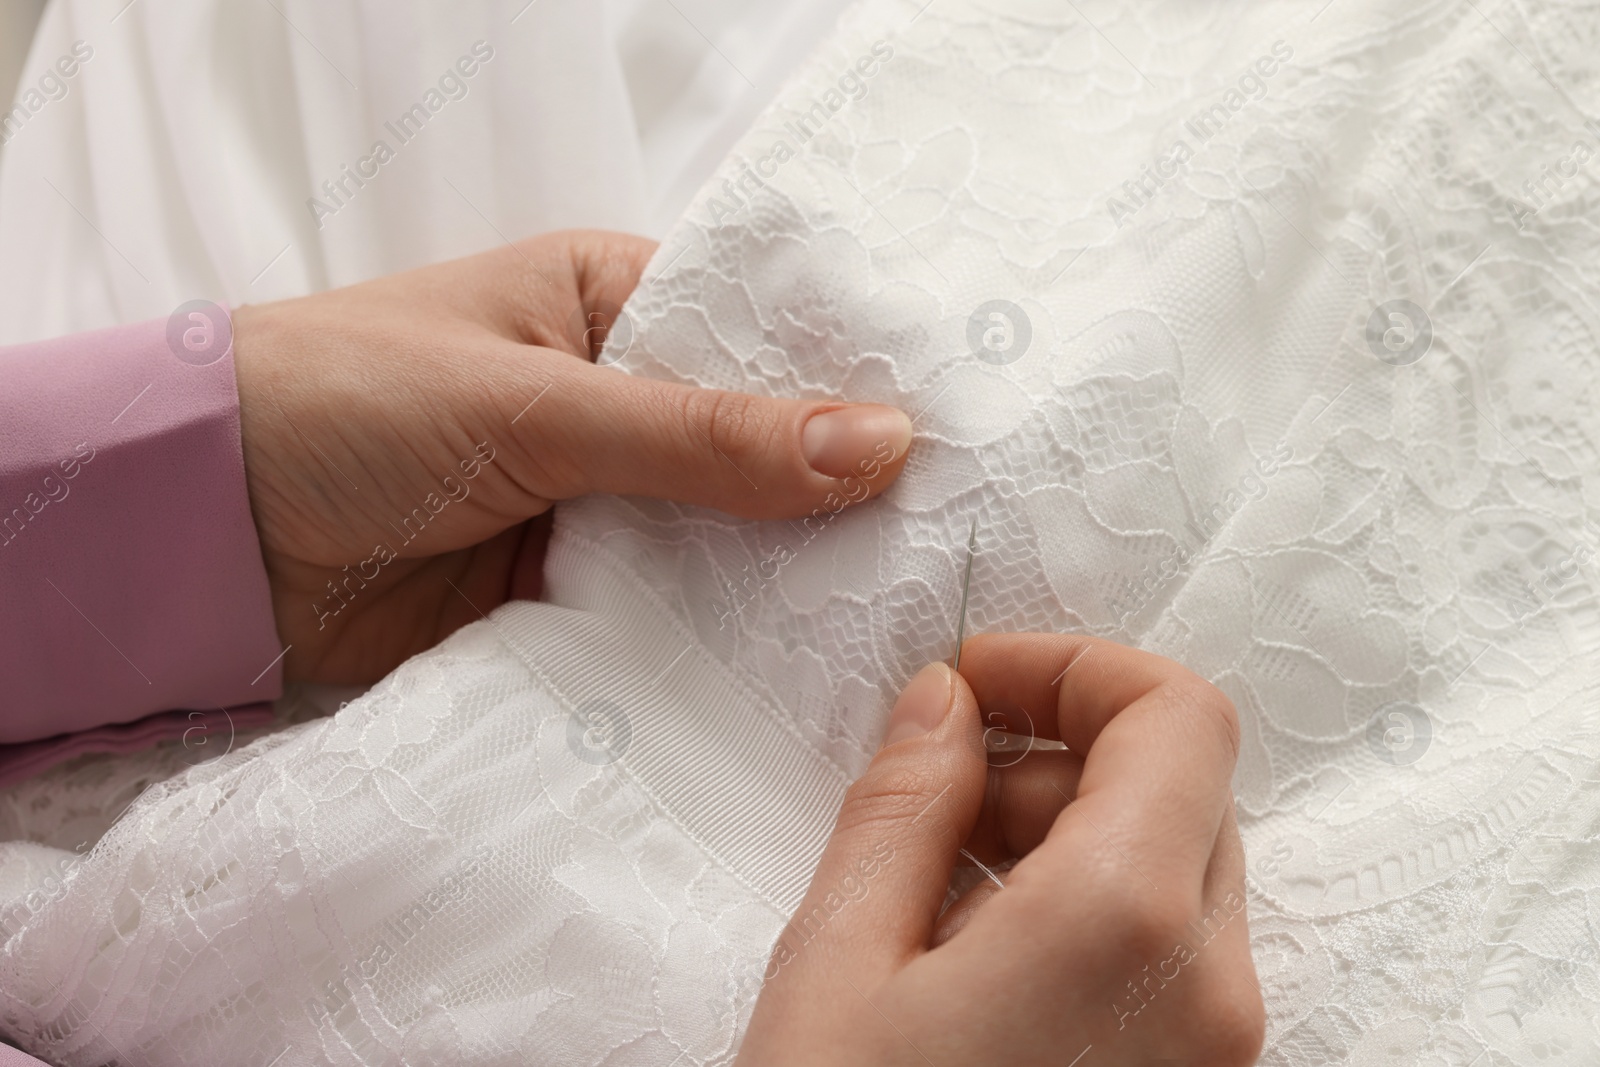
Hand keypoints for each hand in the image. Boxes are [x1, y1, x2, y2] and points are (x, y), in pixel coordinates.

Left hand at [231, 230, 911, 682]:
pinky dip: (713, 650)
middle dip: (834, 502)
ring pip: (719, 548)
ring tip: (905, 626)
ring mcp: (596, 507)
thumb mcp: (535, 403)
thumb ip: (700, 436)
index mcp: (613, 306)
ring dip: (782, 587)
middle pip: (755, 453)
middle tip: (958, 553)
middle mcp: (617, 405)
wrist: (198, 532)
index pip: (762, 337)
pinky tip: (797, 681)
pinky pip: (663, 622)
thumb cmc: (349, 401)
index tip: (964, 438)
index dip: (852, 384)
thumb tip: (878, 444)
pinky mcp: (566, 596)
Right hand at [738, 634, 1264, 1065]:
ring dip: (1069, 834)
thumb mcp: (839, 962)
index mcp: (1124, 926)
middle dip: (1060, 754)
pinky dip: (1087, 912)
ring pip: (1178, 869)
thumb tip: (947, 702)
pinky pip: (1168, 954)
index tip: (977, 678)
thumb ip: (906, 803)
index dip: (1075, 666)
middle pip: (1182, 788)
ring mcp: (1217, 1053)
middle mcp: (1209, 989)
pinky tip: (975, 960)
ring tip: (936, 889)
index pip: (1176, 715)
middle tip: (940, 786)